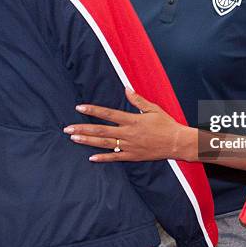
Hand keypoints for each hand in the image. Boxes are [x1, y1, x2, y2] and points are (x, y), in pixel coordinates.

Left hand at [64, 89, 195, 161]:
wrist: (177, 143)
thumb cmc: (166, 124)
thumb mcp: (153, 108)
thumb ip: (137, 100)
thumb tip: (126, 88)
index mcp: (132, 120)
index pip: (108, 114)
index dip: (93, 110)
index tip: (79, 107)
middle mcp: (128, 133)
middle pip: (101, 130)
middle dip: (83, 128)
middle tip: (67, 128)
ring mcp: (129, 146)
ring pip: (104, 144)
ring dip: (88, 141)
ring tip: (74, 138)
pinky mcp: (132, 156)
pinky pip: (115, 157)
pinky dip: (103, 157)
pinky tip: (91, 157)